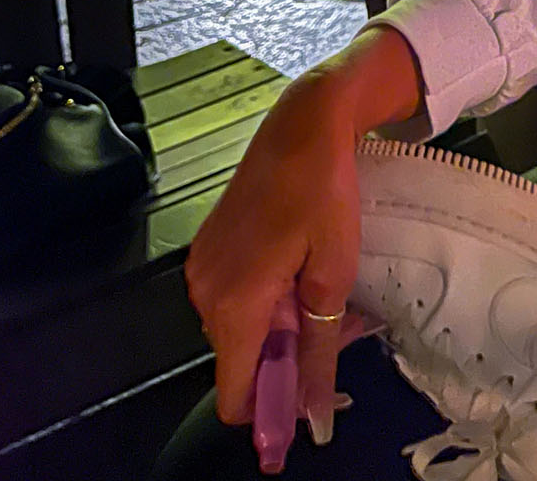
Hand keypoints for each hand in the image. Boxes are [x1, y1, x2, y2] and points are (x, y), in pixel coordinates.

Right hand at [185, 25, 422, 443]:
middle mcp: (204, 292)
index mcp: (232, 304)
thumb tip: (315, 415)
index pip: (233, 394)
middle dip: (283, 360)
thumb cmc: (324, 192)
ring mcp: (202, 267)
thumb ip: (320, 351)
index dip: (268, 412)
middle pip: (239, 361)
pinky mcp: (208, 247)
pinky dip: (265, 300)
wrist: (304, 121)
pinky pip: (234, 297)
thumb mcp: (333, 274)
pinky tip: (298, 268)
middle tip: (334, 324)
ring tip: (321, 287)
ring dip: (278, 326)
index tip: (304, 411)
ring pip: (239, 329)